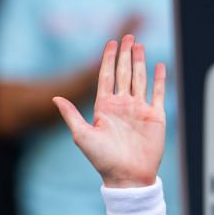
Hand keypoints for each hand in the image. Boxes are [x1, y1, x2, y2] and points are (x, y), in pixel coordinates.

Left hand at [53, 35, 167, 189]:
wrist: (127, 178)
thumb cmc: (103, 160)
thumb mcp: (82, 136)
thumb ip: (70, 115)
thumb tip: (54, 98)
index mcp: (105, 107)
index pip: (106, 77)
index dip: (108, 59)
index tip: (110, 43)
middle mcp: (122, 105)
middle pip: (123, 73)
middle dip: (124, 54)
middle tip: (127, 36)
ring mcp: (139, 110)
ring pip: (139, 78)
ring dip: (139, 61)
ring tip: (139, 45)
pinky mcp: (155, 116)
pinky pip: (158, 93)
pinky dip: (159, 79)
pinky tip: (159, 66)